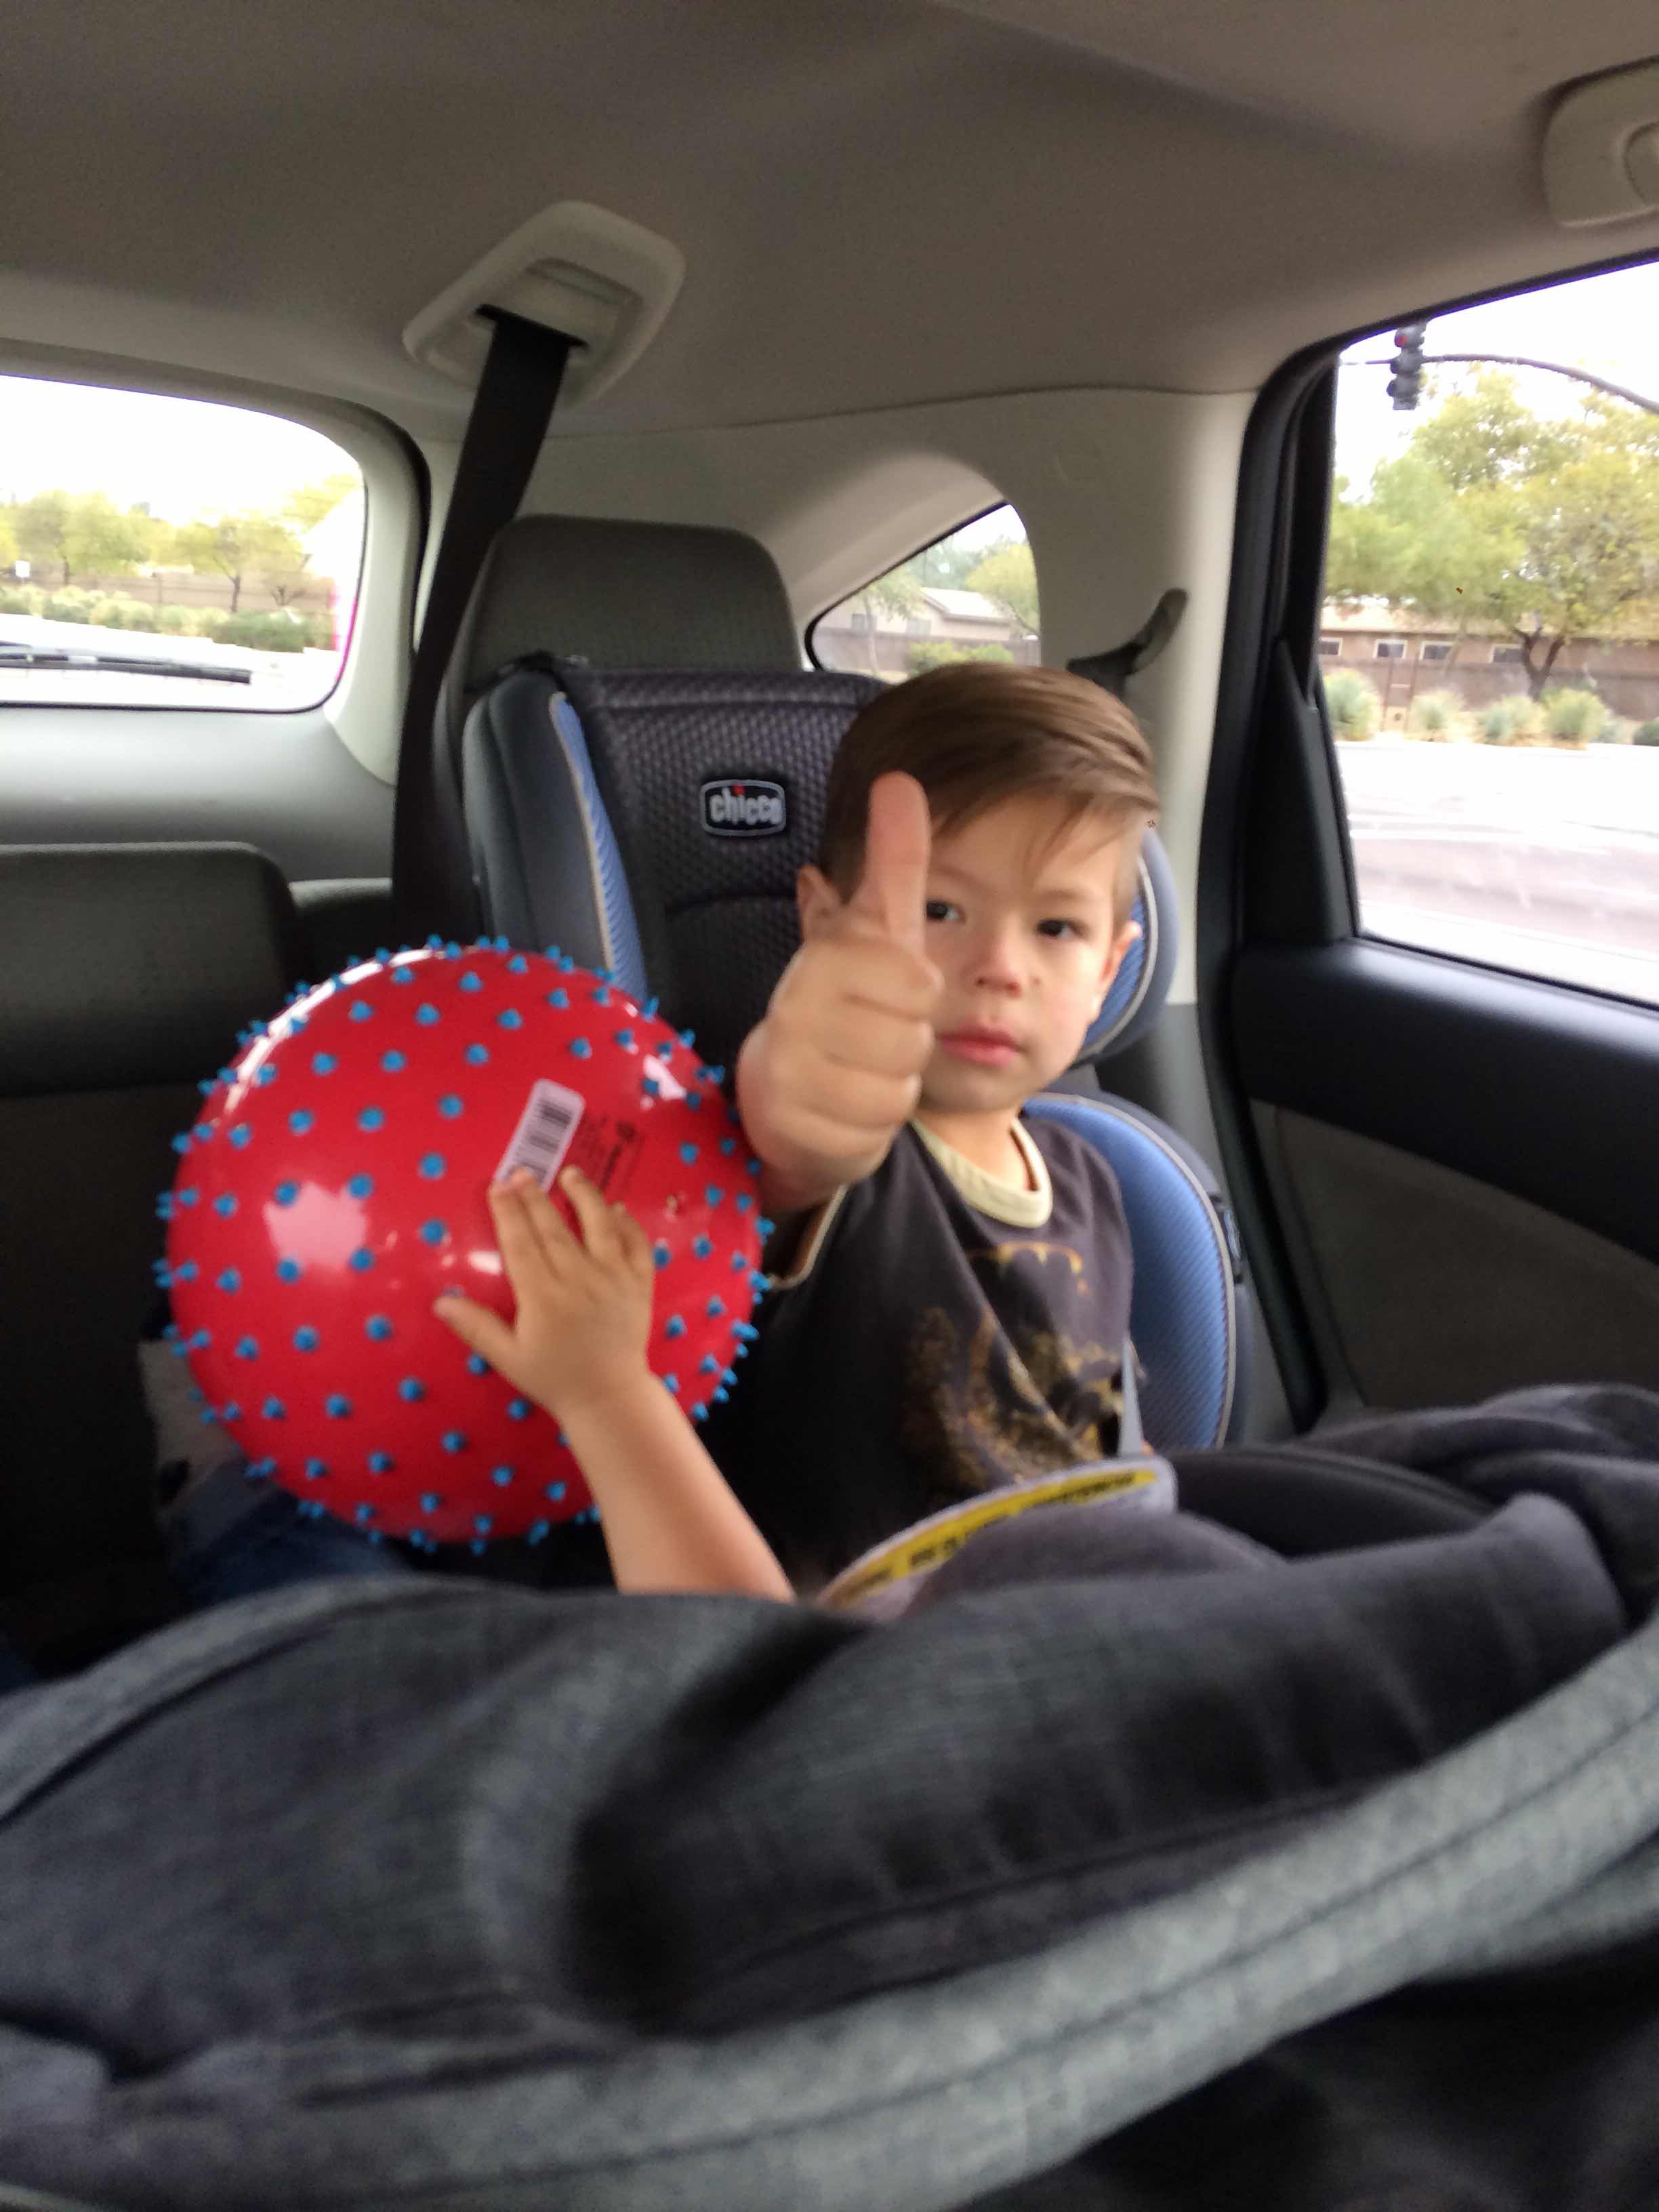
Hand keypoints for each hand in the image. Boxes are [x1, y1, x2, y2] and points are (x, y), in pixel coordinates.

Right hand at [434, 1166, 653, 1423]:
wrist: (608, 1397)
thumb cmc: (553, 1376)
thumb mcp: (508, 1358)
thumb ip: (476, 1327)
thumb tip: (440, 1301)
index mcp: (544, 1298)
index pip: (521, 1244)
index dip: (508, 1213)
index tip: (497, 1186)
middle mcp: (580, 1281)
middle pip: (554, 1229)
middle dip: (535, 1197)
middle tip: (522, 1171)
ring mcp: (614, 1280)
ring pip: (599, 1227)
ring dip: (585, 1196)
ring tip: (571, 1173)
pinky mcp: (640, 1285)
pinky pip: (637, 1246)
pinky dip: (628, 1224)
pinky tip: (615, 1208)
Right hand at [737, 772, 942, 1205]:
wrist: (780, 1095)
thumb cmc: (840, 1007)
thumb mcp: (871, 932)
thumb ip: (891, 862)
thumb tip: (900, 780)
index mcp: (819, 960)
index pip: (915, 977)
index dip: (914, 990)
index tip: (882, 988)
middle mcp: (796, 1014)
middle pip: (913, 1036)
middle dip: (905, 1042)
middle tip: (870, 1035)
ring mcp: (792, 1076)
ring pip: (897, 1088)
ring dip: (890, 1085)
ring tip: (857, 1070)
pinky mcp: (798, 1133)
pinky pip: (874, 1133)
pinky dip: (869, 1127)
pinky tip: (843, 1108)